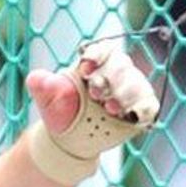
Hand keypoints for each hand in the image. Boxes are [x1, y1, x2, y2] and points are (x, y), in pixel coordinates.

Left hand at [25, 39, 159, 184]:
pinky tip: (128, 115)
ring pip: (138, 84)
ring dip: (125, 94)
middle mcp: (116, 73)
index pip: (104, 48)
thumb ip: (43, 86)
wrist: (69, 138)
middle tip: (94, 93)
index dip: (98, 56)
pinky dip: (141, 109)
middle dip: (110, 78)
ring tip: (109, 108)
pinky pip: (149, 105)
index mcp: (95, 63)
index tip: (85, 70)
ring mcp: (129, 91)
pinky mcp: (139, 110)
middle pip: (122, 65)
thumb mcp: (49, 98)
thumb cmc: (60, 111)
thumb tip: (35, 78)